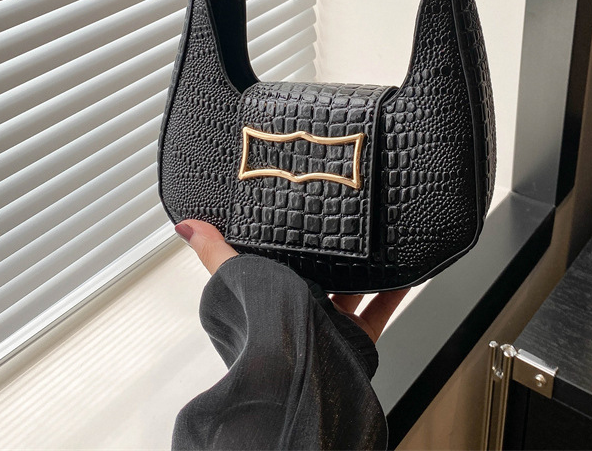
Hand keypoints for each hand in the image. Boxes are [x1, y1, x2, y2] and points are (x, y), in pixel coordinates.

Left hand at [176, 219, 408, 342]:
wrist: (299, 374)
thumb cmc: (265, 325)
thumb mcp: (238, 274)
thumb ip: (215, 251)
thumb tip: (185, 225)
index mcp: (272, 291)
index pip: (281, 260)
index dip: (291, 240)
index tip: (305, 216)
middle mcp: (300, 307)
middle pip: (319, 274)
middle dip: (331, 252)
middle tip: (347, 221)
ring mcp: (329, 324)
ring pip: (351, 289)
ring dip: (364, 268)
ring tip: (377, 238)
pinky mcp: (356, 338)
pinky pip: (380, 309)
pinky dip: (395, 292)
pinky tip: (406, 272)